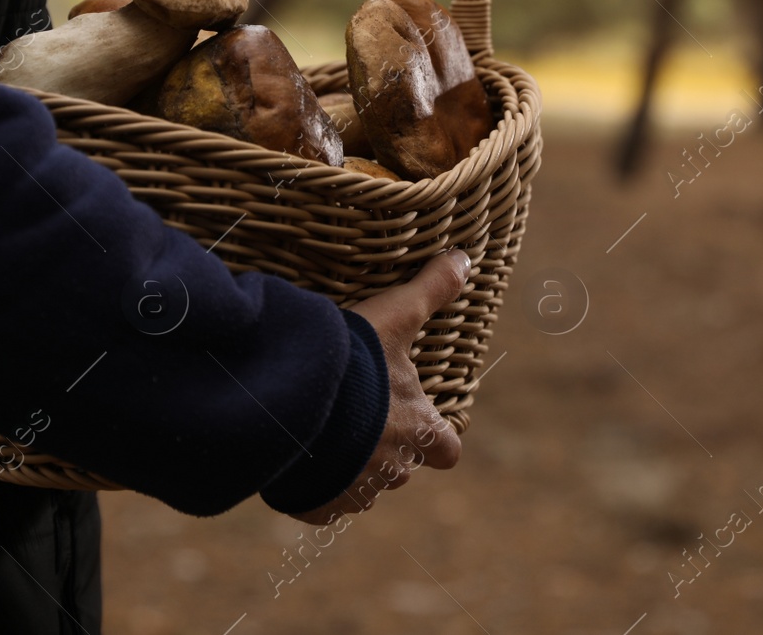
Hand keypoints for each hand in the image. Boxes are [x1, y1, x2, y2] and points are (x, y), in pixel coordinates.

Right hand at [292, 249, 469, 524]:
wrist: (297, 398)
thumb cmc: (355, 360)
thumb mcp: (395, 316)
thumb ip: (431, 289)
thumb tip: (465, 257)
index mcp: (421, 430)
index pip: (447, 449)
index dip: (437, 438)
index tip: (422, 425)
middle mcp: (396, 468)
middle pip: (400, 467)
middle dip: (383, 448)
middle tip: (356, 416)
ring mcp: (357, 492)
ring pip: (360, 487)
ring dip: (347, 466)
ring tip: (322, 432)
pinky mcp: (319, 506)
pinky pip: (321, 503)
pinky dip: (313, 486)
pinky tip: (298, 457)